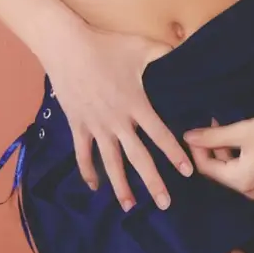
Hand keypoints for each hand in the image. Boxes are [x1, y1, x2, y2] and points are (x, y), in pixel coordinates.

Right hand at [43, 27, 193, 212]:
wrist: (67, 47)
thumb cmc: (105, 46)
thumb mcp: (139, 46)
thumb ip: (163, 51)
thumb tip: (183, 49)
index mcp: (136, 104)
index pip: (160, 135)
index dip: (174, 154)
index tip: (187, 172)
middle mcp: (118, 121)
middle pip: (138, 158)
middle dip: (153, 182)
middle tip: (165, 204)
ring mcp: (96, 125)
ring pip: (111, 162)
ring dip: (121, 186)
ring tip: (130, 207)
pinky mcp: (78, 125)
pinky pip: (83, 154)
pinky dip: (88, 172)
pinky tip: (94, 186)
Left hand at [183, 109, 253, 199]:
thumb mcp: (241, 131)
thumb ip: (212, 136)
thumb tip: (187, 137)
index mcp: (241, 181)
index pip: (207, 169)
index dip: (197, 150)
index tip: (194, 131)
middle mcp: (251, 192)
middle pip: (220, 171)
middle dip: (212, 149)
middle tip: (211, 124)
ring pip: (233, 171)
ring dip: (225, 151)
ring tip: (224, 127)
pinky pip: (247, 173)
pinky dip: (239, 157)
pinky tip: (240, 139)